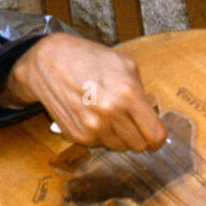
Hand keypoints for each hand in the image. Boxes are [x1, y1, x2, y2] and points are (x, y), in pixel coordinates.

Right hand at [0, 33, 165, 151]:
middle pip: (139, 145)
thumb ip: (142, 92)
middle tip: (130, 122)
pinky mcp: (77, 135)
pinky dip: (100, 135)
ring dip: (118, 136)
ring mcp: (92, 127)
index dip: (158, 138)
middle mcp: (110, 113)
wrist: (48, 61)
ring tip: (107, 114)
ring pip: (120, 147)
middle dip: (138, 135)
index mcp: (127, 94)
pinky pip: (100, 145)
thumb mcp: (124, 65)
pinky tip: (91, 115)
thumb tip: (152, 116)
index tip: (155, 136)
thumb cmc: (88, 59)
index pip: (155, 135)